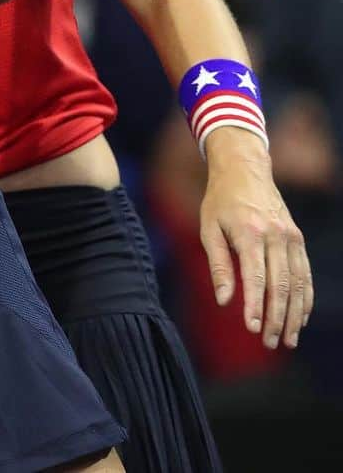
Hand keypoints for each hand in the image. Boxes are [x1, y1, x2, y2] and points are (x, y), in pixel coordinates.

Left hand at [200, 131, 312, 349]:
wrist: (244, 171)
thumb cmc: (219, 202)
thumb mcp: (208, 228)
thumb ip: (217, 265)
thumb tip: (224, 300)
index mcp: (249, 233)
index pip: (255, 277)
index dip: (254, 305)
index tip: (251, 328)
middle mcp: (275, 236)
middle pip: (279, 285)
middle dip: (275, 317)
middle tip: (268, 342)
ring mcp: (290, 237)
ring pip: (297, 283)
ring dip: (293, 314)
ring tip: (287, 339)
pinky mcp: (298, 239)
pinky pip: (305, 273)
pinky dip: (305, 298)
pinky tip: (299, 317)